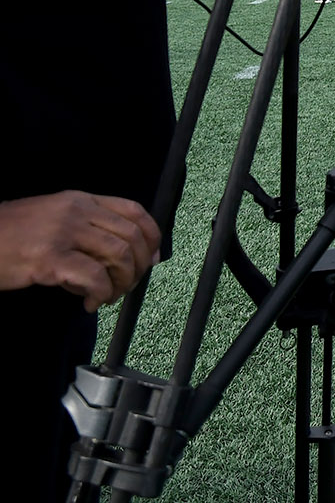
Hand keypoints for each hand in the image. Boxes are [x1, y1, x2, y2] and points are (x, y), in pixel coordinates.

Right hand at [0, 191, 161, 310]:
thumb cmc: (12, 235)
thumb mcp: (54, 218)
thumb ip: (89, 228)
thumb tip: (127, 253)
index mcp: (81, 200)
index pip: (134, 211)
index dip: (152, 236)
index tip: (153, 258)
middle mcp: (77, 211)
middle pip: (131, 236)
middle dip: (138, 267)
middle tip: (127, 286)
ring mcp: (64, 233)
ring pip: (119, 256)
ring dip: (121, 283)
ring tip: (108, 297)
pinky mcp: (50, 259)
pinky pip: (94, 277)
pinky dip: (101, 293)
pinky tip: (90, 302)